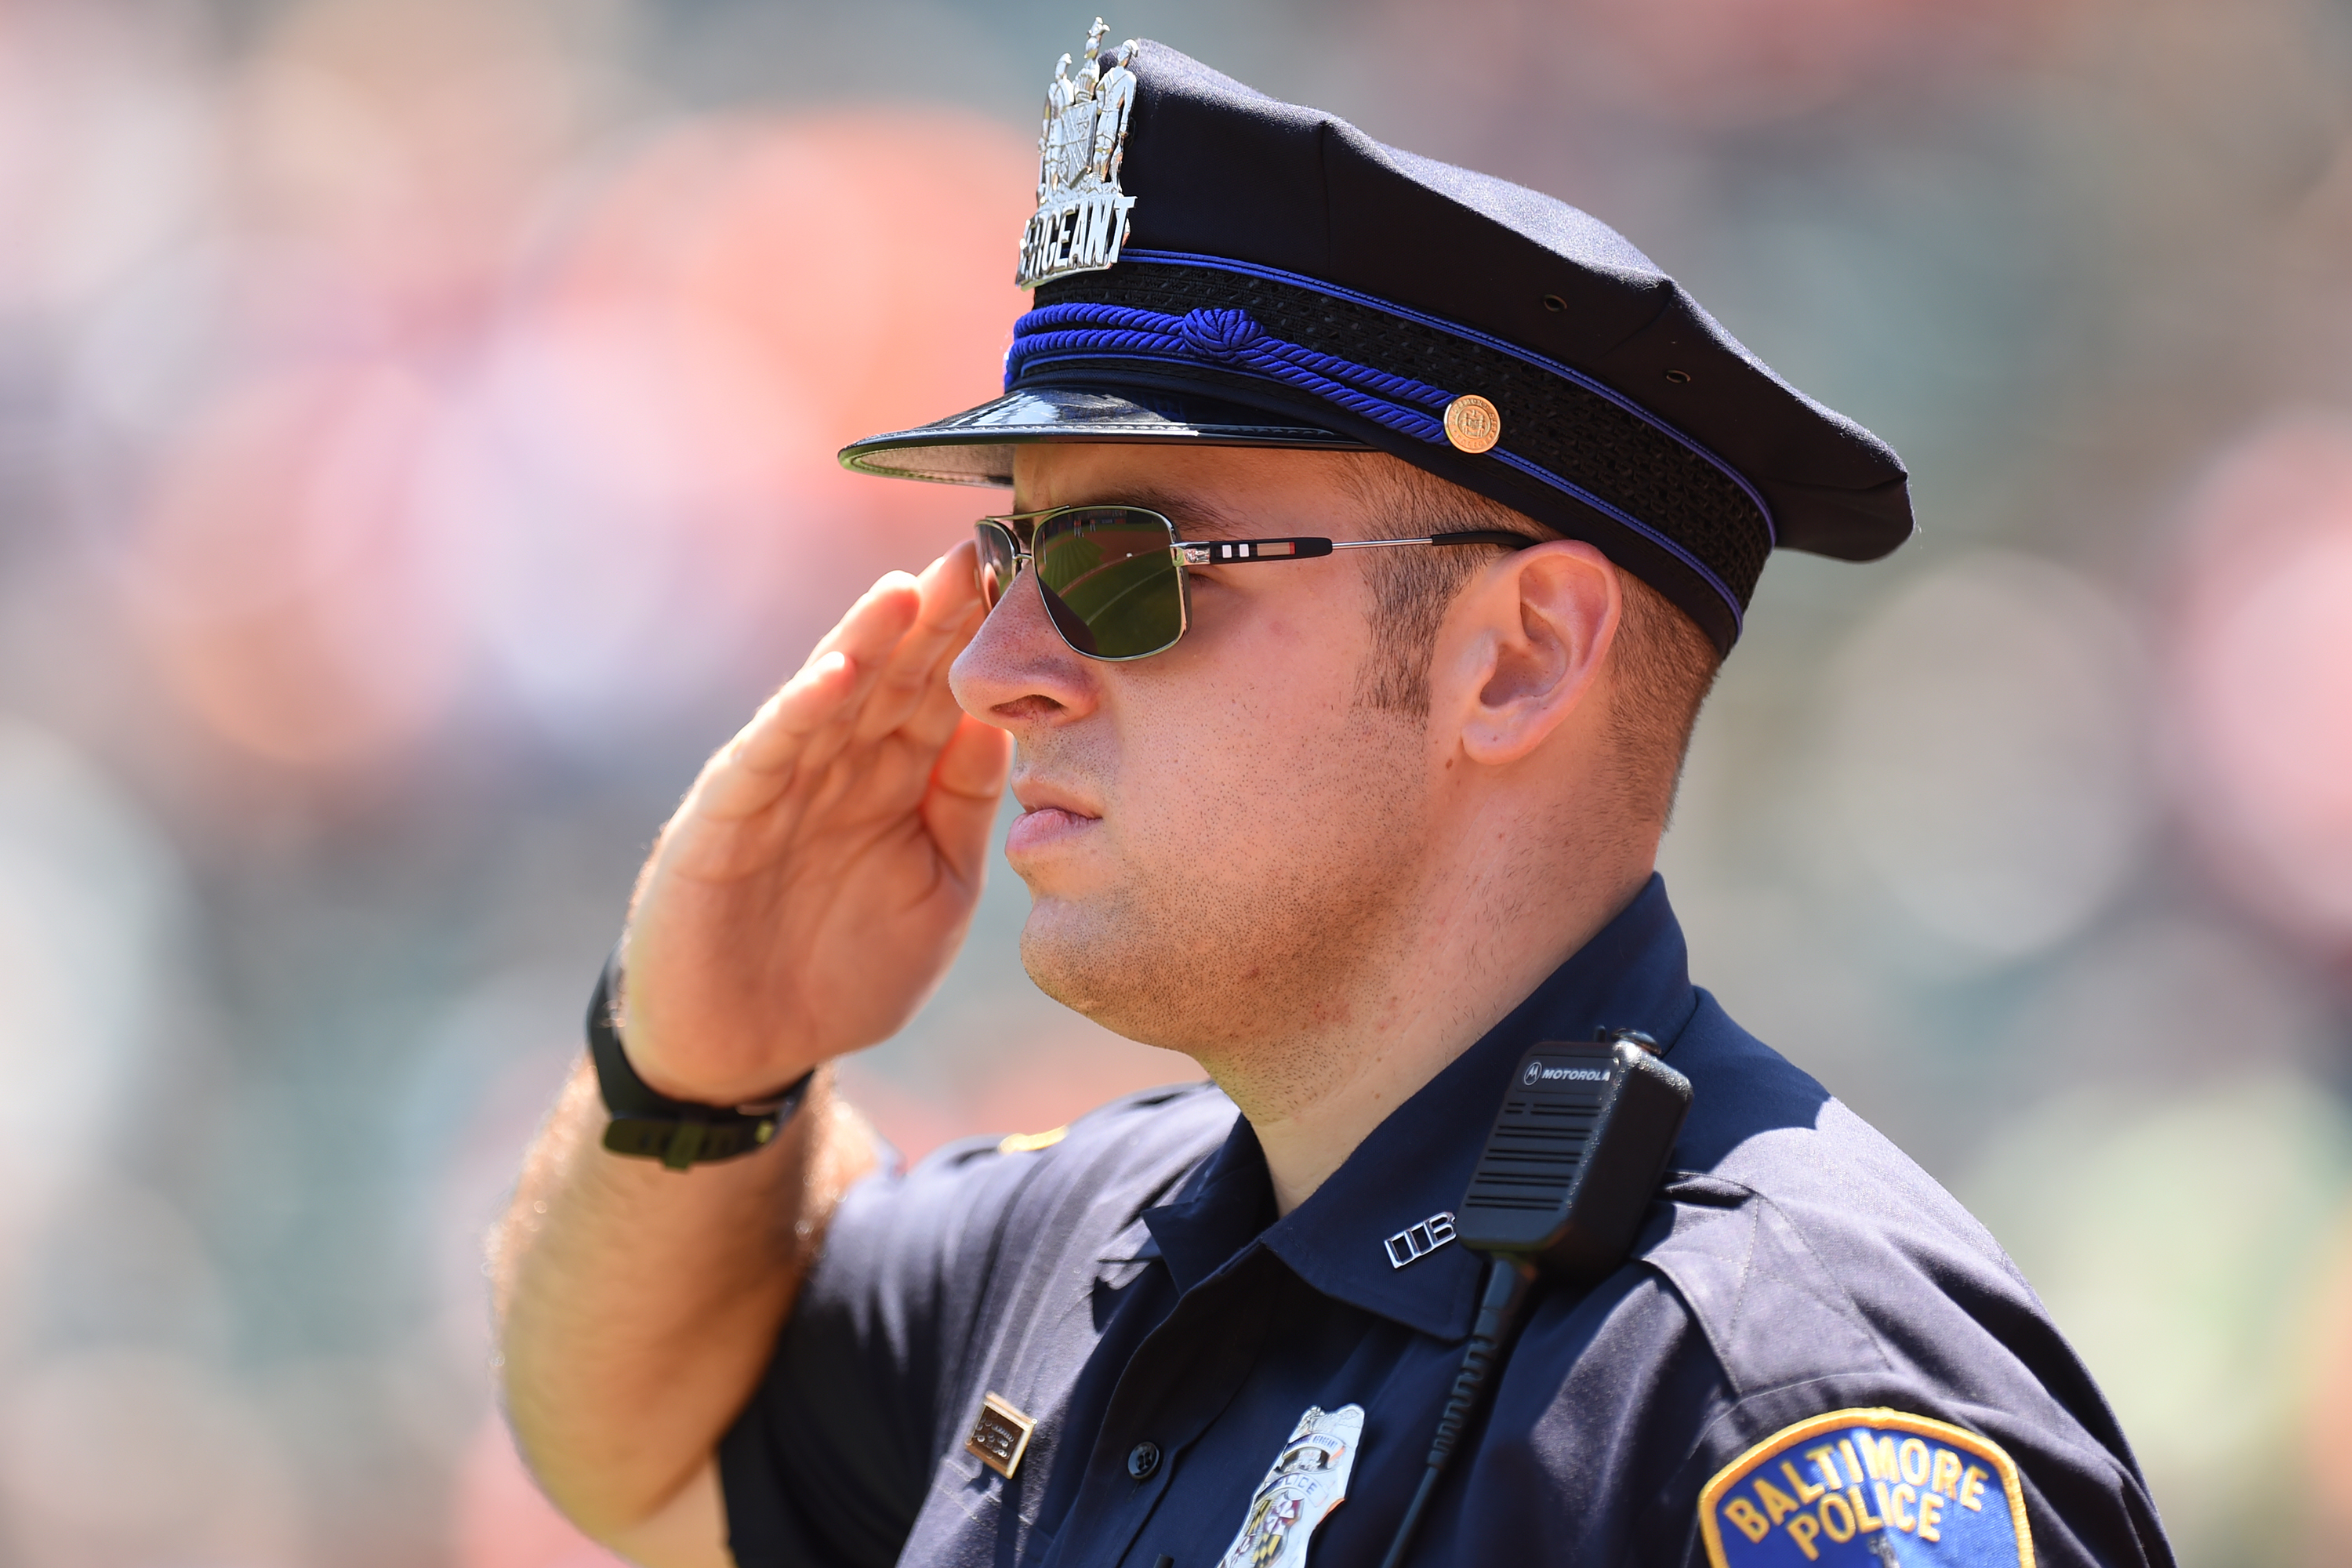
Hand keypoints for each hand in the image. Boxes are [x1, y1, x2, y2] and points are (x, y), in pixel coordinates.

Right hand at [617, 542, 1009, 1102]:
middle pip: (893, 674)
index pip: (944, 690)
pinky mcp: (724, 820)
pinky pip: (766, 757)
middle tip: (980, 548)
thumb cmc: (846, 969)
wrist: (748, 1048)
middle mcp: (839, 765)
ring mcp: (780, 786)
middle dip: (934, 614)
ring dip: (867, 643)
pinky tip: (834, 676)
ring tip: (909, 590)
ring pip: (830, 698)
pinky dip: (798, 714)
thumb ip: (965, 808)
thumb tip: (1007, 724)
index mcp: (895, 777)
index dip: (982, 637)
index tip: (1032, 579)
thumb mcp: (936, 888)